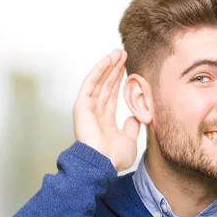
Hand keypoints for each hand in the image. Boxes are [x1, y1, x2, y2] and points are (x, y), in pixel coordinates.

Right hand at [73, 49, 139, 171]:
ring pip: (99, 82)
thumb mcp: (129, 140)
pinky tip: (107, 60)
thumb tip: (135, 117)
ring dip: (108, 66)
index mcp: (104, 121)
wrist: (103, 164)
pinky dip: (98, 71)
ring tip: (118, 52)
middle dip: (114, 69)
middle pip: (106, 85)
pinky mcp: (81, 106)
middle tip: (123, 54)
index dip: (118, 81)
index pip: (112, 95)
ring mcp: (87, 109)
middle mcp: (95, 113)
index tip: (126, 68)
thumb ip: (132, 128)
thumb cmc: (114, 157)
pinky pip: (91, 84)